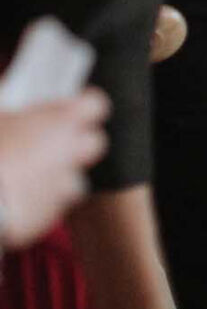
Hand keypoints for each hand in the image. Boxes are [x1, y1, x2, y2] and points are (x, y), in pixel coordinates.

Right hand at [0, 92, 109, 246]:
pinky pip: (52, 208)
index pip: (95, 105)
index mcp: (60, 120)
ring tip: (31, 178)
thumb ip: (8, 105)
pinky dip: (41, 204)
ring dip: (59, 180)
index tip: (70, 110)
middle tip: (52, 145)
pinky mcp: (47, 217)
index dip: (84, 108)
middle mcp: (69, 153)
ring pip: (75, 181)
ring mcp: (61, 187)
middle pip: (95, 144)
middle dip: (78, 145)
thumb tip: (6, 91)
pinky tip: (19, 201)